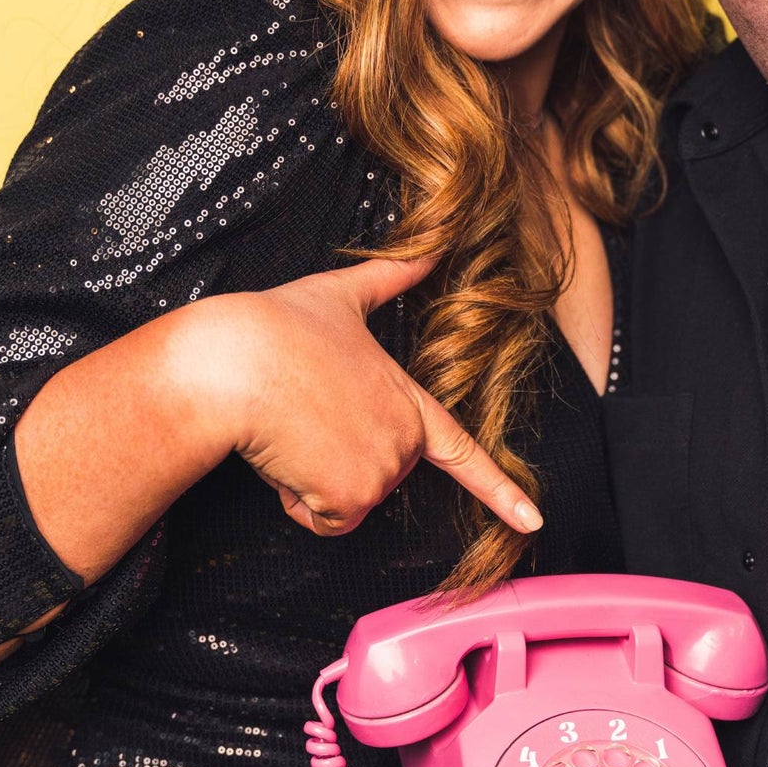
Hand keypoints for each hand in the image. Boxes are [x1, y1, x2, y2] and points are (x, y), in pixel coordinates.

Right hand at [194, 257, 541, 538]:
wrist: (234, 363)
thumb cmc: (276, 329)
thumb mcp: (340, 294)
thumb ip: (389, 277)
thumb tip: (428, 246)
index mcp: (407, 400)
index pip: (462, 451)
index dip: (500, 490)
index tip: (533, 520)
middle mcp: (405, 438)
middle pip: (375, 479)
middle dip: (334, 462)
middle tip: (303, 417)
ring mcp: (383, 469)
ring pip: (345, 503)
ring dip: (311, 480)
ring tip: (291, 431)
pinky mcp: (353, 495)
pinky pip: (324, 519)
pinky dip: (298, 498)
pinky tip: (286, 455)